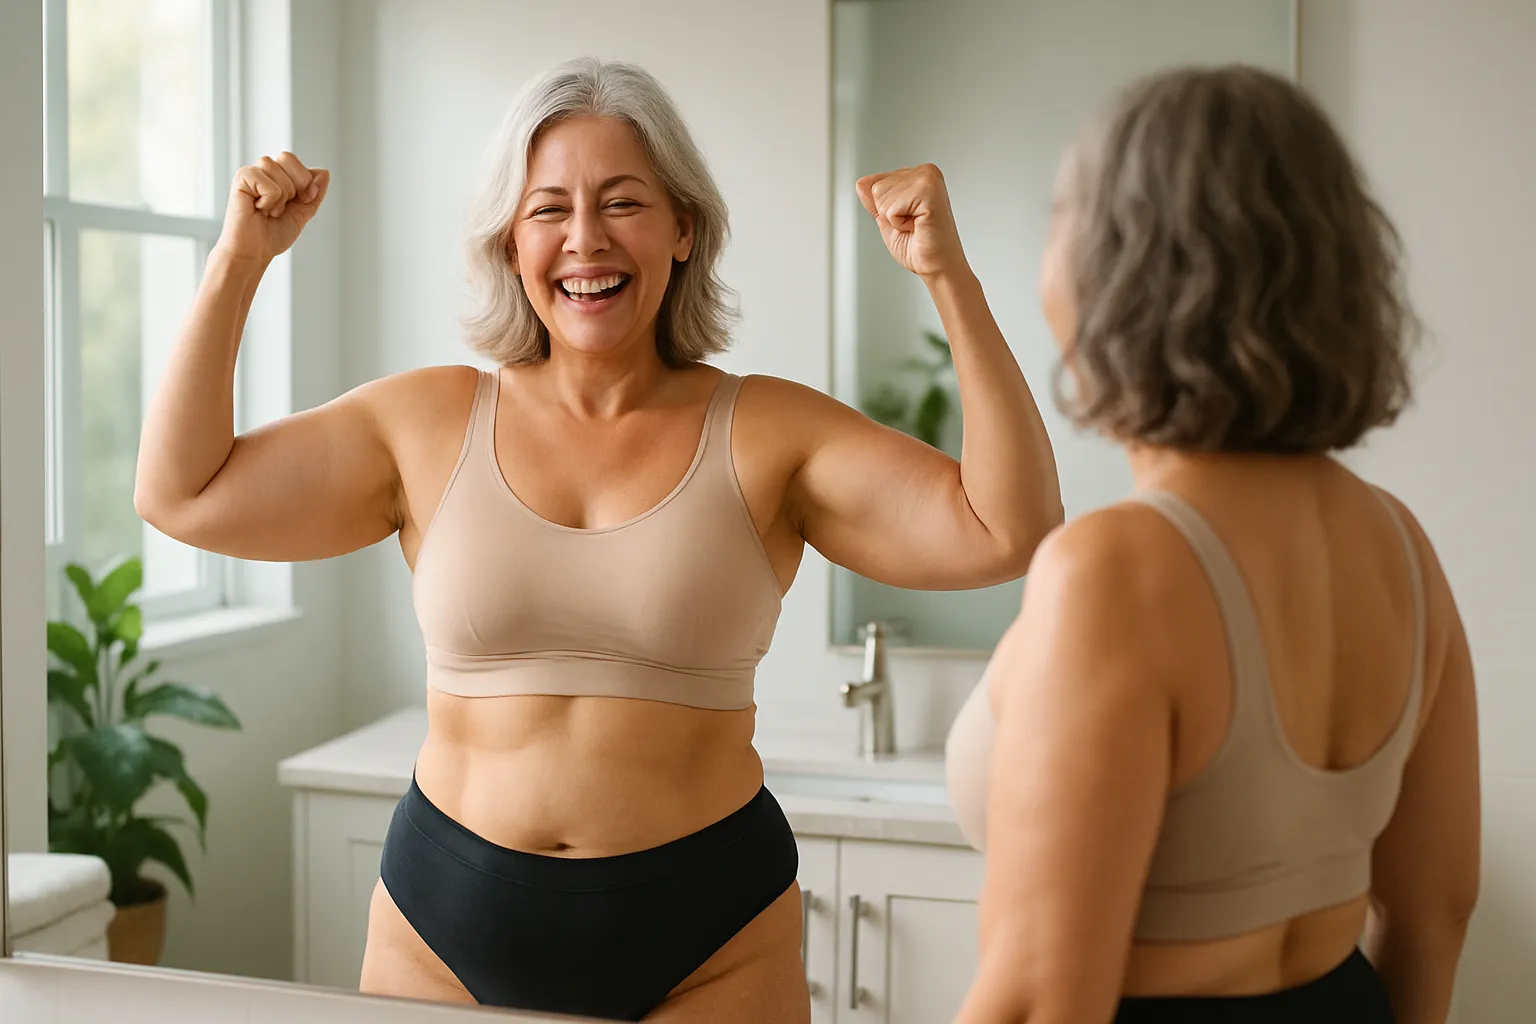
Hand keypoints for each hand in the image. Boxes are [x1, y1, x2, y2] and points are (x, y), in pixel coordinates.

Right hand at [213, 152, 329, 262]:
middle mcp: (264, 171)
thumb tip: (324, 172)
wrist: (255, 251)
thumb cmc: (274, 234)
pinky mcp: (241, 179)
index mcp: (279, 175)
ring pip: (277, 170)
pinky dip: (269, 201)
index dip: (306, 182)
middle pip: (288, 158)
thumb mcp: (304, 212)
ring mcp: (251, 173)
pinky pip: (267, 183)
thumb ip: (315, 192)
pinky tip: (258, 208)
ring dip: (280, 198)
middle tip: (282, 207)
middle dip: (294, 186)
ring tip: (268, 210)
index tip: (300, 201)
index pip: (298, 162)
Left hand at [856, 164, 967, 280]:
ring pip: (881, 195)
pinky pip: (891, 207)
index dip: (885, 210)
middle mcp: (925, 172)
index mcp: (917, 175)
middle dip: (888, 214)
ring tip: (915, 225)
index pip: (874, 183)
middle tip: (912, 224)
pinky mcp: (928, 191)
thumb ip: (874, 200)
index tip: (908, 219)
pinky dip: (899, 223)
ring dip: (894, 219)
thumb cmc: (918, 246)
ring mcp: (928, 178)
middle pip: (876, 188)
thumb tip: (861, 183)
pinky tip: (918, 226)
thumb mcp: (886, 219)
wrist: (937, 266)